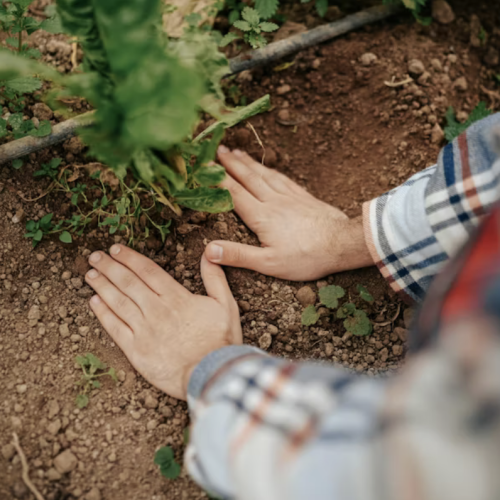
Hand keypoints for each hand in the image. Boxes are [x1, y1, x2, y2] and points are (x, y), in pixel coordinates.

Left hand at [85, 245, 241, 399]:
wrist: (212, 375)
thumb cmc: (221, 340)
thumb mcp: (226, 304)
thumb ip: (215, 278)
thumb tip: (208, 253)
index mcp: (176, 297)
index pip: (148, 271)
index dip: (130, 258)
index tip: (115, 249)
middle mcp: (156, 310)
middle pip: (128, 283)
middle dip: (110, 266)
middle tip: (95, 256)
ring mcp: (144, 330)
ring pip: (118, 302)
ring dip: (102, 285)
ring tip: (90, 274)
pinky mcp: (136, 351)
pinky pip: (115, 328)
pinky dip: (103, 314)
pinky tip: (94, 302)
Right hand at [205, 147, 372, 280]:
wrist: (342, 244)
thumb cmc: (306, 258)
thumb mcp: (269, 264)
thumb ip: (239, 255)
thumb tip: (208, 250)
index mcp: (262, 217)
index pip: (234, 193)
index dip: (217, 179)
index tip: (204, 165)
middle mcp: (273, 201)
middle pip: (247, 178)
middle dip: (230, 163)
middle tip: (217, 149)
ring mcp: (290, 196)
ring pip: (264, 174)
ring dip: (248, 162)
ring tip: (236, 152)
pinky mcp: (303, 197)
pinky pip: (282, 178)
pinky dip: (270, 170)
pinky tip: (267, 167)